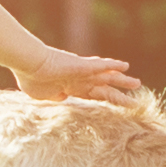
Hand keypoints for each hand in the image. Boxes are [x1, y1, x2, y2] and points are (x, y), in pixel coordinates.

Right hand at [17, 46, 138, 103]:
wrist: (27, 66)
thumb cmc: (31, 79)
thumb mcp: (43, 95)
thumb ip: (54, 97)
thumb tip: (62, 97)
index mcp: (71, 87)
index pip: (93, 94)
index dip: (105, 98)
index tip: (116, 102)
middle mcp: (80, 79)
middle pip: (105, 88)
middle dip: (119, 93)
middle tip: (135, 98)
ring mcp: (82, 72)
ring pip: (107, 77)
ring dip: (122, 80)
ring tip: (137, 83)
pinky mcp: (80, 65)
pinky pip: (100, 65)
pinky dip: (112, 65)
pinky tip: (125, 65)